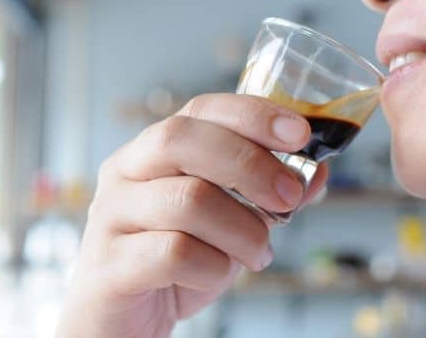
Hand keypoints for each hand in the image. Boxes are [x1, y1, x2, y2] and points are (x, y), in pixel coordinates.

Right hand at [55, 94, 327, 337]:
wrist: (126, 318)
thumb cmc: (179, 260)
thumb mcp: (231, 220)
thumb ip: (268, 193)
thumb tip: (316, 171)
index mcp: (155, 150)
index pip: (202, 109)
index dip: (253, 115)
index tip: (299, 133)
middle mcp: (126, 172)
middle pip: (183, 139)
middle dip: (250, 165)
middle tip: (289, 196)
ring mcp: (111, 215)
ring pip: (188, 200)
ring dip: (242, 229)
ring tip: (258, 252)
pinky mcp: (108, 264)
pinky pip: (174, 253)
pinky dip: (214, 268)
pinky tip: (220, 274)